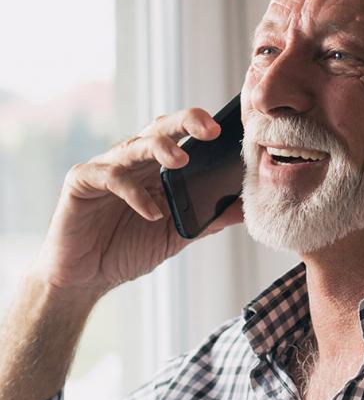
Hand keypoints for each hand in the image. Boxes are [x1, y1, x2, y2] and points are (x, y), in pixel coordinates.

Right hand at [33, 107, 244, 297]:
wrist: (87, 277)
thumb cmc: (129, 249)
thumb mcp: (177, 234)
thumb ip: (208, 219)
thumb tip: (245, 209)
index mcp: (155, 168)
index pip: (180, 136)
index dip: (200, 127)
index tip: (227, 130)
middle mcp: (132, 161)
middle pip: (159, 129)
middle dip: (185, 123)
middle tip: (209, 129)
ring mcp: (105, 168)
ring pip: (134, 146)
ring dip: (160, 149)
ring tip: (181, 160)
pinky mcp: (81, 182)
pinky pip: (111, 178)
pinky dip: (135, 194)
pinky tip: (151, 213)